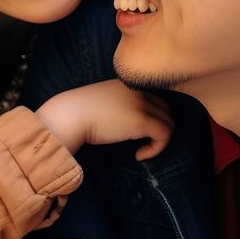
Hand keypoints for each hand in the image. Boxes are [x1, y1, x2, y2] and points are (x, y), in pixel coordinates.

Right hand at [35, 80, 172, 160]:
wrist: (70, 114)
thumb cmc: (78, 112)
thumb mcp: (101, 100)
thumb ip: (116, 104)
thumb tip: (120, 122)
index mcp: (129, 83)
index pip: (156, 97)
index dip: (153, 116)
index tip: (138, 132)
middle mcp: (139, 90)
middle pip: (166, 109)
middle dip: (159, 128)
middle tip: (143, 142)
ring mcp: (142, 104)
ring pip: (169, 122)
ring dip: (159, 140)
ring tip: (140, 151)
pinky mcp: (141, 120)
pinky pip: (165, 134)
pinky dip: (156, 149)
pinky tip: (139, 155)